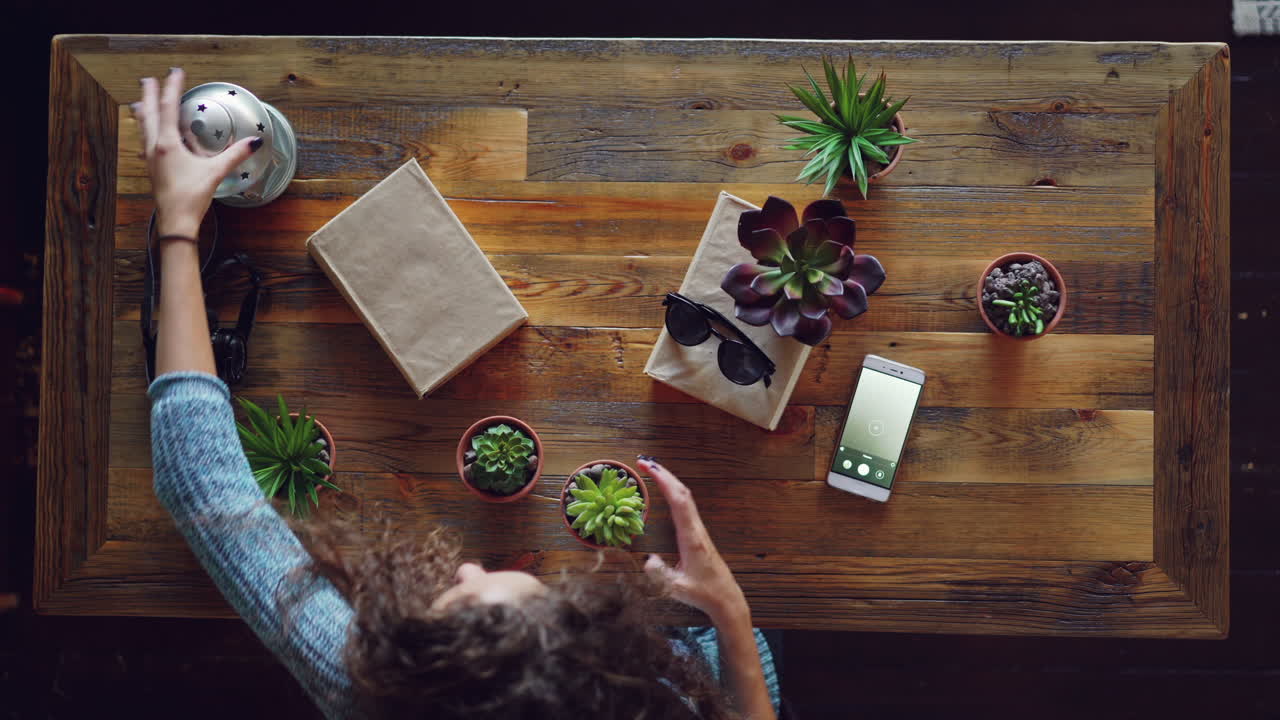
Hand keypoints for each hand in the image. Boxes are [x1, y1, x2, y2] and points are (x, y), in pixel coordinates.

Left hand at [132, 68, 261, 239]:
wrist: (175, 221)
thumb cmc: (190, 197)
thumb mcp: (215, 172)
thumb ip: (234, 155)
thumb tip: (253, 142)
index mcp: (166, 143)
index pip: (168, 107)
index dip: (172, 87)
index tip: (176, 73)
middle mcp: (154, 147)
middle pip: (148, 113)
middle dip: (149, 94)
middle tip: (148, 79)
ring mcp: (150, 158)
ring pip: (143, 127)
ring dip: (143, 112)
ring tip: (140, 102)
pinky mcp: (152, 169)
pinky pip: (146, 141)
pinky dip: (147, 129)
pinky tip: (150, 135)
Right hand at [638, 457, 747, 623]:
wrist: (726, 598)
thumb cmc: (704, 593)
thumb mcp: (677, 588)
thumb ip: (661, 575)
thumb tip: (648, 560)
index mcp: (691, 538)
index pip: (678, 502)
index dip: (664, 481)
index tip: (649, 467)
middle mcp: (696, 529)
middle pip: (682, 493)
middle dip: (664, 473)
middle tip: (644, 461)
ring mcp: (698, 529)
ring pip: (685, 497)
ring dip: (669, 481)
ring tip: (652, 469)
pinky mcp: (697, 533)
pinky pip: (685, 506)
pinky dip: (674, 492)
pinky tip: (666, 490)